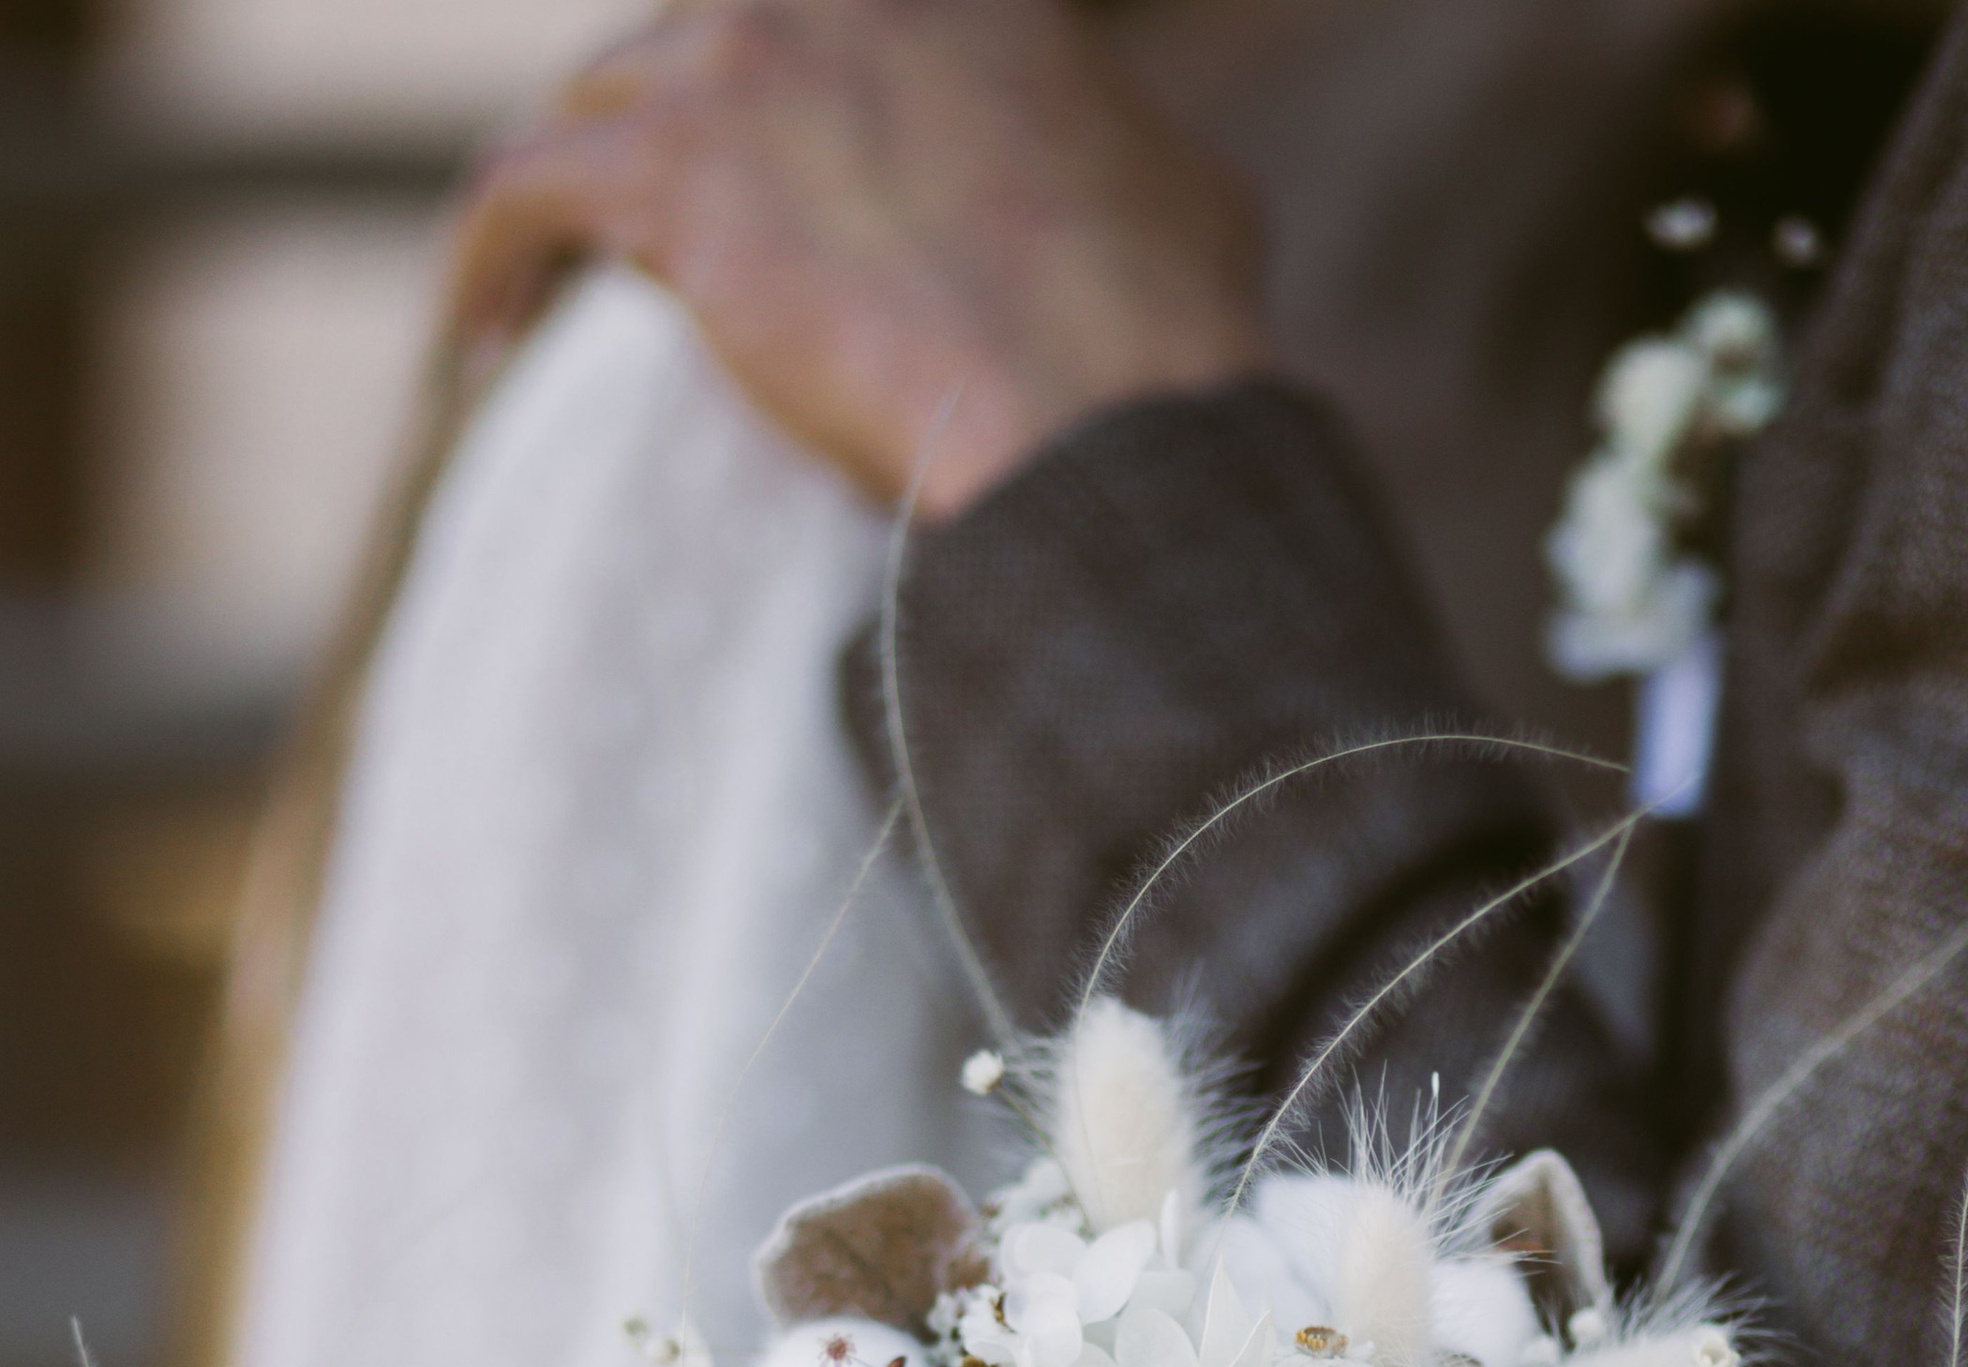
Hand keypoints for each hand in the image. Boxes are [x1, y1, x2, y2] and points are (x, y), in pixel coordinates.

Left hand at [446, 0, 1269, 516]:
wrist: (1102, 421)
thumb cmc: (1164, 345)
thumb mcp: (1187, 197)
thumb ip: (1128, 149)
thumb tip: (1153, 172)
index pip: (829, 19)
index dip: (789, 90)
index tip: (780, 172)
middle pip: (699, 36)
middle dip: (681, 134)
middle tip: (675, 244)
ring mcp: (748, 63)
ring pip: (605, 98)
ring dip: (579, 193)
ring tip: (551, 293)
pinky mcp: (673, 171)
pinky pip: (520, 188)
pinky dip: (485, 256)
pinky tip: (476, 335)